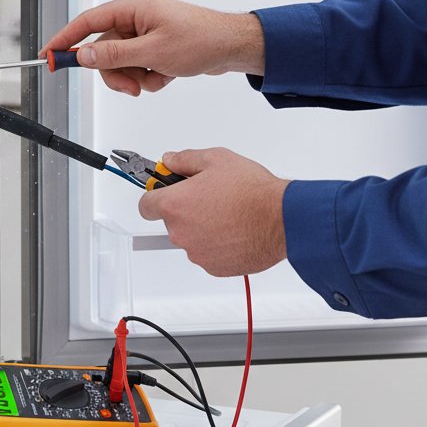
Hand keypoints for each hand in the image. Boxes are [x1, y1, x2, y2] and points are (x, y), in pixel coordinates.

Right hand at [39, 0, 265, 96]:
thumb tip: (84, 56)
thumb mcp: (152, 53)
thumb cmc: (199, 40)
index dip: (63, 40)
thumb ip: (114, 56)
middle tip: (132, 87)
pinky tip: (167, 74)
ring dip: (135, 77)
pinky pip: (136, 66)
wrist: (230, 47)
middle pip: (103, 51)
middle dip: (116, 73)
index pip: (85, 23)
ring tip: (156, 79)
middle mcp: (134, 17)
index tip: (48, 56)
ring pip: (120, 63)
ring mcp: (143, 32)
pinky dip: (148, 77)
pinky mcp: (153, 45)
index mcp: (130, 8)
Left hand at [139, 148, 288, 276]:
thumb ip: (185, 160)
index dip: (155, 197)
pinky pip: (208, 254)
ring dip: (202, 228)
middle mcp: (181, 232)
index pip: (145, 206)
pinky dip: (217, 244)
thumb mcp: (216, 159)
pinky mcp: (214, 267)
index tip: (164, 192)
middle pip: (172, 222)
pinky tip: (235, 230)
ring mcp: (196, 252)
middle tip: (209, 198)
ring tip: (228, 214)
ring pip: (191, 239)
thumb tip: (170, 160)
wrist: (281, 219)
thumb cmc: (252, 191)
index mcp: (175, 205)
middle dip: (186, 211)